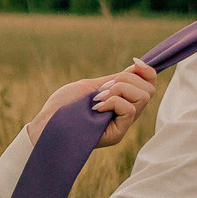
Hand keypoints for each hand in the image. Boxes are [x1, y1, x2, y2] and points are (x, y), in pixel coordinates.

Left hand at [27, 62, 157, 149]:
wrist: (46, 122)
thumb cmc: (64, 104)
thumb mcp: (92, 86)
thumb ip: (116, 80)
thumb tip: (138, 67)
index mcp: (122, 101)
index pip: (149, 85)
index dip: (147, 71)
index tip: (134, 63)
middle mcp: (126, 114)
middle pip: (149, 90)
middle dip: (128, 79)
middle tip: (103, 88)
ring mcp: (122, 125)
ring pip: (143, 97)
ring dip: (120, 90)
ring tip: (99, 98)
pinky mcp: (117, 134)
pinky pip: (129, 110)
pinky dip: (113, 102)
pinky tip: (96, 107)